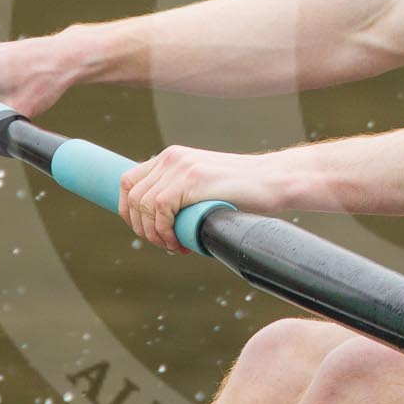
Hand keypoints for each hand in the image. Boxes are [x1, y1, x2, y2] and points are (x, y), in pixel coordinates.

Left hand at [119, 146, 289, 253]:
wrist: (274, 180)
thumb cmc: (244, 191)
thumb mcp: (204, 186)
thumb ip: (183, 194)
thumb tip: (161, 221)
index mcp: (172, 157)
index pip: (129, 181)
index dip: (129, 210)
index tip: (144, 231)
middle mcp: (171, 158)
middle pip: (133, 195)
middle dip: (141, 227)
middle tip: (164, 244)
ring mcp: (181, 166)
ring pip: (144, 205)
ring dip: (154, 234)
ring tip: (174, 246)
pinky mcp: (192, 179)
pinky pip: (160, 209)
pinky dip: (165, 232)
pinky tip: (179, 243)